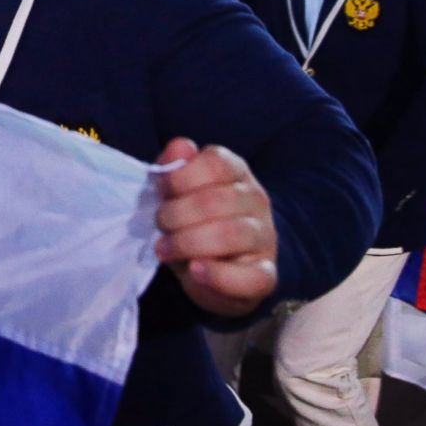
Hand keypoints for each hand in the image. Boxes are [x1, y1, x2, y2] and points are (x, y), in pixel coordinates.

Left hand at [152, 137, 277, 317]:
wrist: (213, 271)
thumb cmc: (192, 223)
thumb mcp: (178, 194)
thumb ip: (175, 169)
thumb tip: (180, 147)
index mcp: (237, 173)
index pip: (216, 163)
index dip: (180, 177)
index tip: (161, 192)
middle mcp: (256, 201)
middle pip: (216, 200)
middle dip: (176, 214)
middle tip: (159, 226)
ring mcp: (265, 238)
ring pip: (231, 234)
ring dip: (187, 242)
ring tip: (164, 249)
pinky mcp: (266, 275)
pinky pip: (249, 277)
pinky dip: (217, 275)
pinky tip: (195, 270)